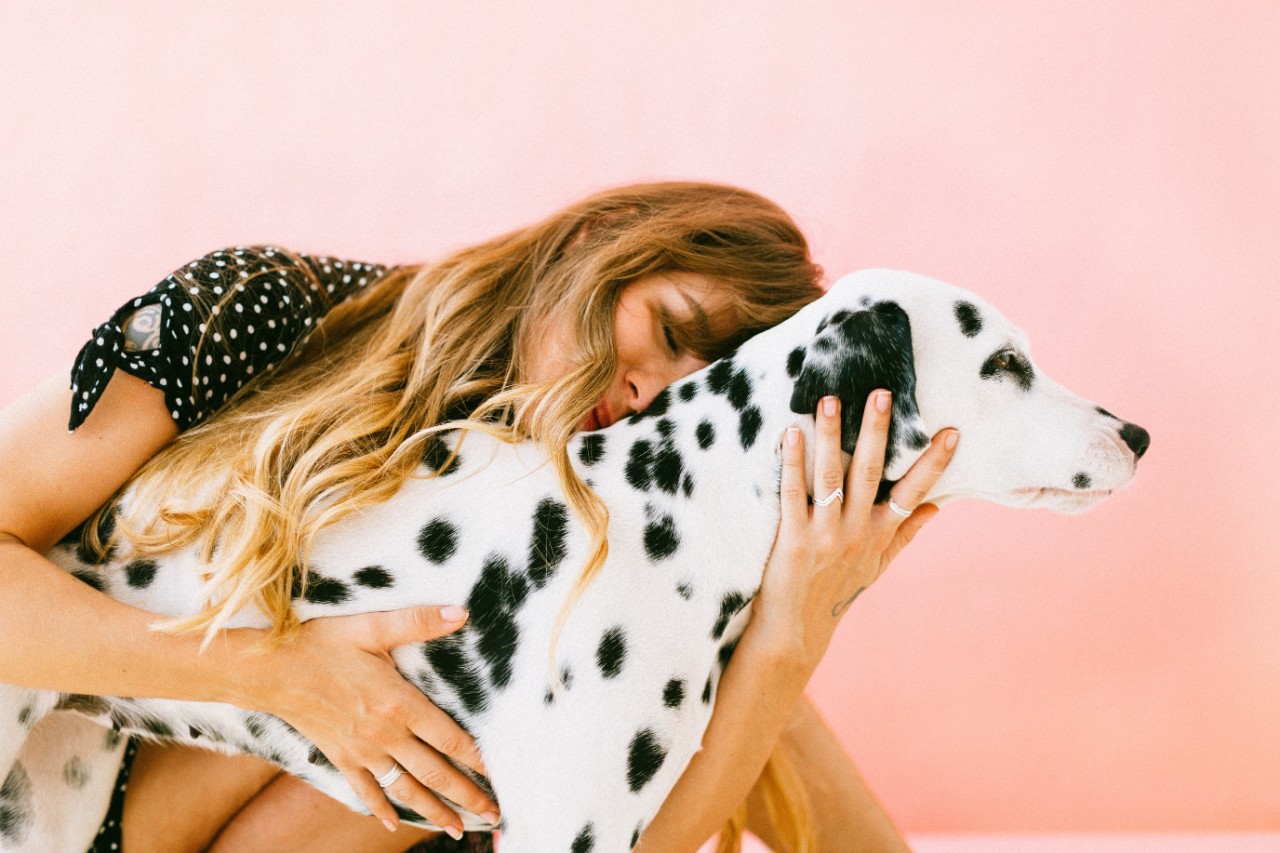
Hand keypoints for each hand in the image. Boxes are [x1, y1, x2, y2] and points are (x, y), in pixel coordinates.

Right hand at [239, 605, 500, 835]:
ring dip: (434, 811)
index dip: (479, 758)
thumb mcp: (371, 626)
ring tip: (458, 828)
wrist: (268, 671)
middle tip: (495, 814)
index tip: (502, 774)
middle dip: (468, 796)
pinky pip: (365, 792)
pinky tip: (395, 825)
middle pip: (436, 773)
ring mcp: (362, 752)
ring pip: (406, 790)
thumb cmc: (321, 644)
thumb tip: (460, 613)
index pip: (450, 738)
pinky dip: (382, 809)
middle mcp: (385, 735)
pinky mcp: (340, 758)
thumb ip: (418, 622)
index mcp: (400, 704)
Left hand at [750, 391, 957, 669]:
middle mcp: (857, 531)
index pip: (914, 491)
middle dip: (878, 432)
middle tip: (880, 392)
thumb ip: (904, 534)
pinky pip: (792, 494)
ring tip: (829, 400)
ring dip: (831, 437)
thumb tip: (935, 506)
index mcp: (880, 534)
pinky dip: (791, 463)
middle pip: (870, 473)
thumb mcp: (877, 566)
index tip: (952, 431)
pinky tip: (789, 434)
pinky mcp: (792, 539)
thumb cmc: (836, 593)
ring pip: (831, 477)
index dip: (934, 462)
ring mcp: (825, 535)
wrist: (797, 631)